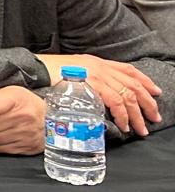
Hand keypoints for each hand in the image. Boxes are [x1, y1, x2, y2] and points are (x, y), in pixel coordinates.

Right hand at [37, 53, 160, 136]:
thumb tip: (98, 96)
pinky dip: (123, 114)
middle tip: (154, 118)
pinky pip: (115, 101)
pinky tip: (124, 124)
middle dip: (148, 103)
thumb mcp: (73, 71)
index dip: (146, 82)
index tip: (156, 92)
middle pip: (133, 85)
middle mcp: (101, 67)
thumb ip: (88, 80)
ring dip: (137, 115)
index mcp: (98, 62)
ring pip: (128, 96)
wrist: (35, 69)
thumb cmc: (49, 72)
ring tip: (140, 128)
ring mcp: (98, 75)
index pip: (129, 70)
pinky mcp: (93, 84)